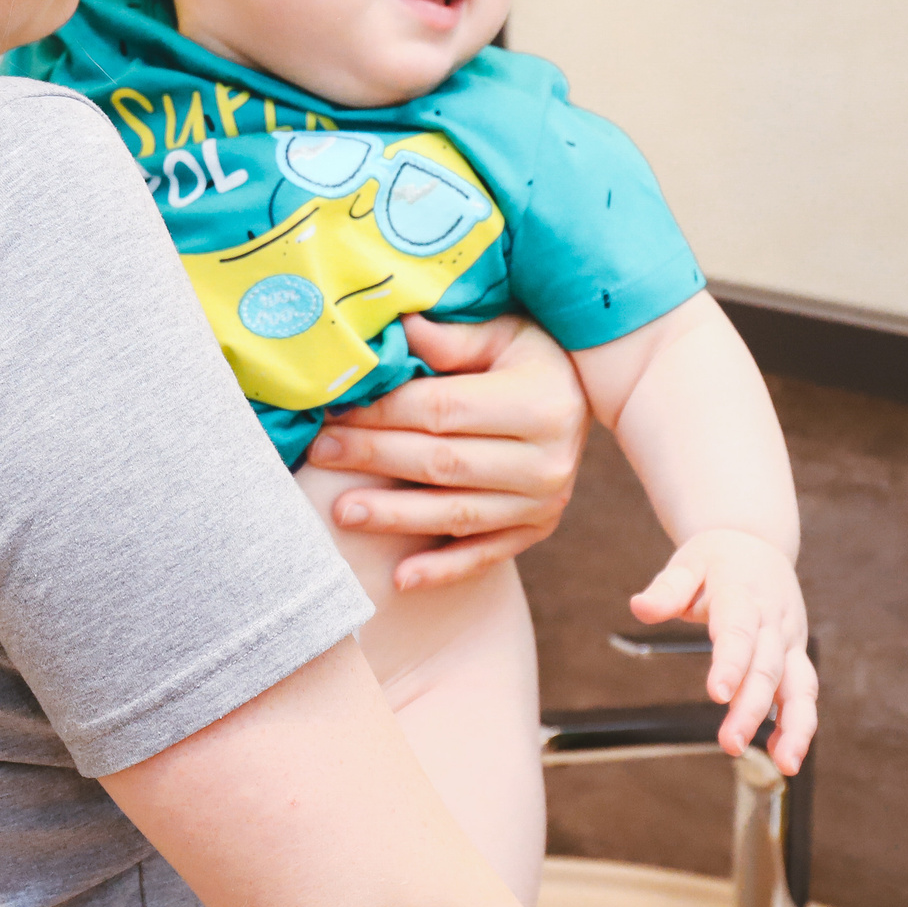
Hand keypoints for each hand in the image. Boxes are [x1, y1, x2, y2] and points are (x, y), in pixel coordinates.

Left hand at [303, 314, 587, 592]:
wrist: (587, 397)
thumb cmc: (534, 355)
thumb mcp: (504, 331)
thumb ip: (453, 339)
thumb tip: (400, 327)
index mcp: (539, 404)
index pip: (443, 410)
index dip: (384, 412)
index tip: (336, 410)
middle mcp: (548, 461)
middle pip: (442, 463)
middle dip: (374, 458)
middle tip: (320, 453)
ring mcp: (545, 503)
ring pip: (456, 514)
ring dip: (394, 516)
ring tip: (340, 512)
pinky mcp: (537, 530)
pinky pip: (484, 555)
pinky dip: (442, 569)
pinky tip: (400, 579)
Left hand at [630, 527, 815, 773]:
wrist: (757, 543)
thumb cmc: (715, 559)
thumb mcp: (686, 564)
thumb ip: (666, 589)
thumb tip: (639, 607)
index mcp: (742, 594)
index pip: (738, 632)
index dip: (731, 663)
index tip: (718, 694)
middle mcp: (773, 620)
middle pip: (766, 667)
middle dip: (752, 708)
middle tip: (730, 743)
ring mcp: (789, 640)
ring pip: (799, 685)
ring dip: (795, 726)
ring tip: (785, 764)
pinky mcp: (796, 655)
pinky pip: (804, 693)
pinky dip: (798, 725)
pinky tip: (783, 756)